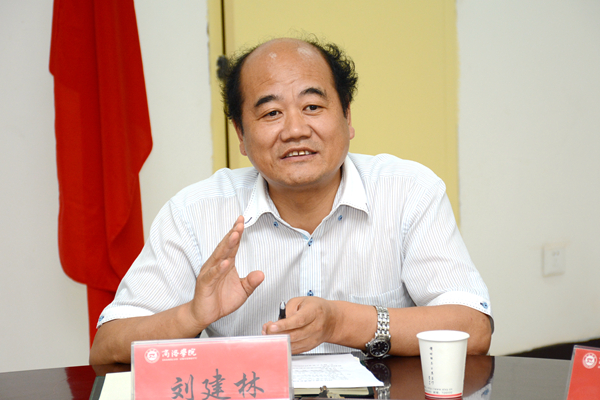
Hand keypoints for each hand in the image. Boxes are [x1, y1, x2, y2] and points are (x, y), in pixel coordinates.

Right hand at [188, 216, 263, 330]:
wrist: (205, 315)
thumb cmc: (221, 300)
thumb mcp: (242, 291)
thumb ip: (251, 282)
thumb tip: (261, 274)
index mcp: (226, 263)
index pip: (232, 245)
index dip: (237, 233)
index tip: (242, 221)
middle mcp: (217, 264)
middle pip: (226, 247)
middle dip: (233, 234)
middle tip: (240, 223)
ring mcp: (209, 273)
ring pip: (219, 257)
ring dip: (226, 246)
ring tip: (234, 235)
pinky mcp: (205, 284)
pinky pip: (212, 275)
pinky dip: (219, 269)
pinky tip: (225, 263)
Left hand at [262, 296, 338, 353]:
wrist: (331, 320)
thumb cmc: (316, 308)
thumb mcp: (301, 300)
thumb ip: (287, 309)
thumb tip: (277, 322)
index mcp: (314, 312)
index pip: (299, 320)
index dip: (284, 324)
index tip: (272, 326)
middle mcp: (316, 327)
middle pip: (294, 335)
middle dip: (277, 334)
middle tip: (266, 330)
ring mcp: (313, 339)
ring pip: (293, 344)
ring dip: (279, 341)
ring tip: (269, 334)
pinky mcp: (309, 346)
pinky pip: (294, 350)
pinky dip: (284, 346)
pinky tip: (277, 340)